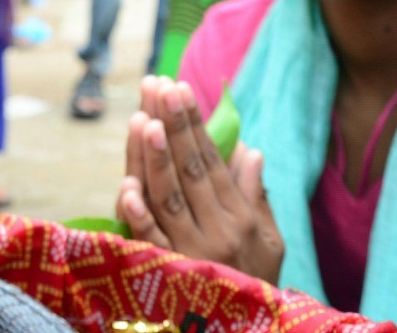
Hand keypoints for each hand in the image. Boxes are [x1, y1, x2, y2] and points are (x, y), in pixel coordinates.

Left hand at [116, 77, 283, 284]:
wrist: (244, 332)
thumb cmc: (256, 283)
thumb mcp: (269, 242)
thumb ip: (257, 196)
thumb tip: (250, 150)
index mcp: (240, 218)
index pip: (212, 161)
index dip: (195, 125)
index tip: (180, 90)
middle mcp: (217, 232)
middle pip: (189, 171)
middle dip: (174, 126)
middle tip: (160, 87)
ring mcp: (191, 254)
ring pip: (168, 198)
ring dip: (155, 158)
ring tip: (146, 119)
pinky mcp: (168, 275)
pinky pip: (150, 242)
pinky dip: (137, 215)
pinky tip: (127, 186)